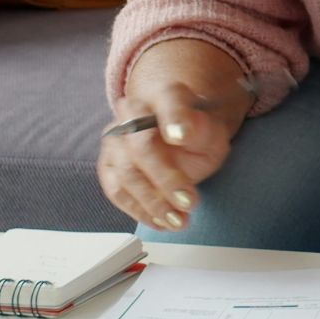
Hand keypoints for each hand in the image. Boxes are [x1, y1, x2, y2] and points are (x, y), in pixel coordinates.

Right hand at [96, 80, 238, 231]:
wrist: (176, 136)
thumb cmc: (195, 133)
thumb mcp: (212, 130)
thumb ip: (202, 129)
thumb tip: (184, 133)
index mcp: (165, 96)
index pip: (169, 101)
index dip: (175, 119)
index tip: (182, 136)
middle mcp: (132, 114)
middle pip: (142, 146)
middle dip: (166, 179)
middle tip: (190, 203)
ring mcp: (115, 140)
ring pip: (127, 173)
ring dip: (153, 203)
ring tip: (179, 221)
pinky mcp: (107, 166)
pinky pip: (117, 191)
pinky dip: (140, 211)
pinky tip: (161, 222)